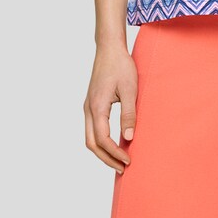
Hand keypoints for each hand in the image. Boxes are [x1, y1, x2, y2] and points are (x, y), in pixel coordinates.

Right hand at [83, 43, 139, 173]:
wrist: (109, 48)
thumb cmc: (121, 66)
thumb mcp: (129, 89)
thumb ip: (128, 114)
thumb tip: (128, 138)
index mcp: (97, 107)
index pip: (103, 139)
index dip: (114, 153)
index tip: (128, 160)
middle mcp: (88, 109)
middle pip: (92, 143)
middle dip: (106, 158)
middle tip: (122, 168)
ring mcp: (88, 107)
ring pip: (90, 137)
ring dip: (102, 151)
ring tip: (118, 160)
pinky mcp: (91, 104)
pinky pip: (92, 129)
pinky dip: (101, 141)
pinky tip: (113, 143)